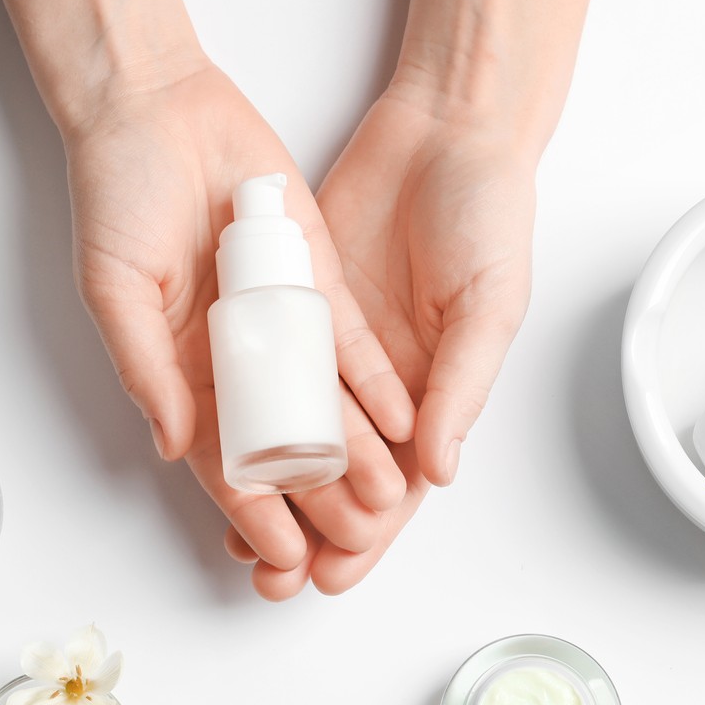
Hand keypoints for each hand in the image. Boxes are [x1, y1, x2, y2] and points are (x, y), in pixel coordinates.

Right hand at [67, 63, 414, 580]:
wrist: (157, 107)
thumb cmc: (117, 193)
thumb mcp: (115, 287)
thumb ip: (145, 366)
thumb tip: (167, 445)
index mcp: (179, 369)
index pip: (221, 459)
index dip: (250, 508)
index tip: (278, 556)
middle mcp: (234, 356)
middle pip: (282, 443)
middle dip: (315, 497)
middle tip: (350, 543)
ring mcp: (280, 320)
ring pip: (326, 403)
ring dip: (355, 452)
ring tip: (386, 499)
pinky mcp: (316, 280)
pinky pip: (351, 343)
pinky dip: (374, 383)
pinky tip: (400, 421)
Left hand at [225, 86, 535, 596]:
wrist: (446, 129)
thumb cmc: (490, 214)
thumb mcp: (488, 305)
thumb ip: (460, 387)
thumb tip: (439, 472)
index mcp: (435, 392)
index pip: (397, 488)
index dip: (365, 536)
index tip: (328, 575)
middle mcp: (383, 383)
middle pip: (338, 476)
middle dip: (306, 528)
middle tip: (268, 573)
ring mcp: (335, 346)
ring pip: (293, 431)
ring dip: (268, 482)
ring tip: (234, 530)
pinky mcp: (300, 303)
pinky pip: (267, 366)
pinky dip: (245, 406)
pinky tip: (214, 442)